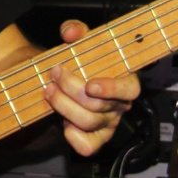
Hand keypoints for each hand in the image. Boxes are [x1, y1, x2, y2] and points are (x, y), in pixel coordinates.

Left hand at [42, 18, 139, 156]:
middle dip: (71, 89)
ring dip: (64, 106)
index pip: (129, 89)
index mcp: (125, 81)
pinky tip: (62, 123)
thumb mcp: (80, 41)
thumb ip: (75, 30)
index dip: (111, 89)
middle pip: (99, 105)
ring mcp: (107, 124)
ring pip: (88, 122)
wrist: (68, 80)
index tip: (90, 85)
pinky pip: (88, 147)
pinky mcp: (95, 139)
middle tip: (54, 74)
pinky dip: (73, 137)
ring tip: (49, 91)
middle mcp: (119, 105)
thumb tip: (71, 32)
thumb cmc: (81, 61)